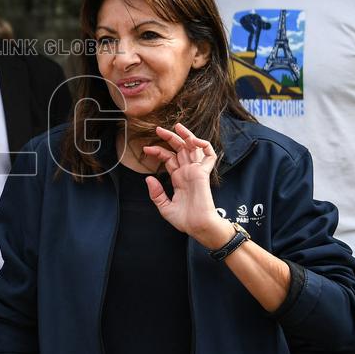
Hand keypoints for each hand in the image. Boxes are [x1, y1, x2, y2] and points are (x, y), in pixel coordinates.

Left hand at [142, 123, 233, 249]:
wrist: (198, 227)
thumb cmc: (185, 220)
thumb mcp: (164, 207)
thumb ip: (156, 193)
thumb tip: (148, 178)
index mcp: (179, 178)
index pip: (169, 158)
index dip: (158, 151)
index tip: (145, 149)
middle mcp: (188, 172)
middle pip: (180, 149)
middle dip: (170, 137)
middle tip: (158, 129)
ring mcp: (196, 171)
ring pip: (194, 147)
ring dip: (187, 135)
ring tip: (176, 126)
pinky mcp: (204, 173)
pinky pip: (209, 154)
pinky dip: (203, 144)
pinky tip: (192, 140)